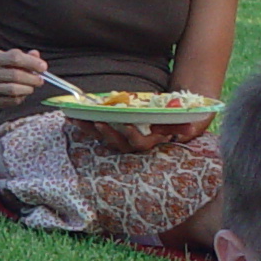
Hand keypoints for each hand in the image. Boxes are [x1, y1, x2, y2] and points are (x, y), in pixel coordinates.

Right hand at [0, 47, 49, 107]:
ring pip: (14, 90)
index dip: (32, 62)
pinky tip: (22, 93)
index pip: (15, 58)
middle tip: (40, 80)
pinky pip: (11, 101)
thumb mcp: (4, 55)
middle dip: (32, 79)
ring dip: (28, 89)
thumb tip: (37, 56)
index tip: (44, 67)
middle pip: (16, 76)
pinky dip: (21, 97)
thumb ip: (21, 55)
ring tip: (31, 86)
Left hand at [88, 116, 212, 155]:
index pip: (139, 143)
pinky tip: (71, 116)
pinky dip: (83, 124)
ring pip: (102, 138)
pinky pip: (93, 131)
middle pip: (117, 143)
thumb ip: (179, 124)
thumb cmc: (165, 120)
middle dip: (107, 133)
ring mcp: (118, 139)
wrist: (158, 120)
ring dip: (89, 129)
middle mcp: (130, 143)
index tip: (128, 124)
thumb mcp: (173, 121)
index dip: (133, 135)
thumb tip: (189, 129)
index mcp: (147, 141)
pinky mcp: (107, 132)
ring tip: (77, 119)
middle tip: (98, 122)